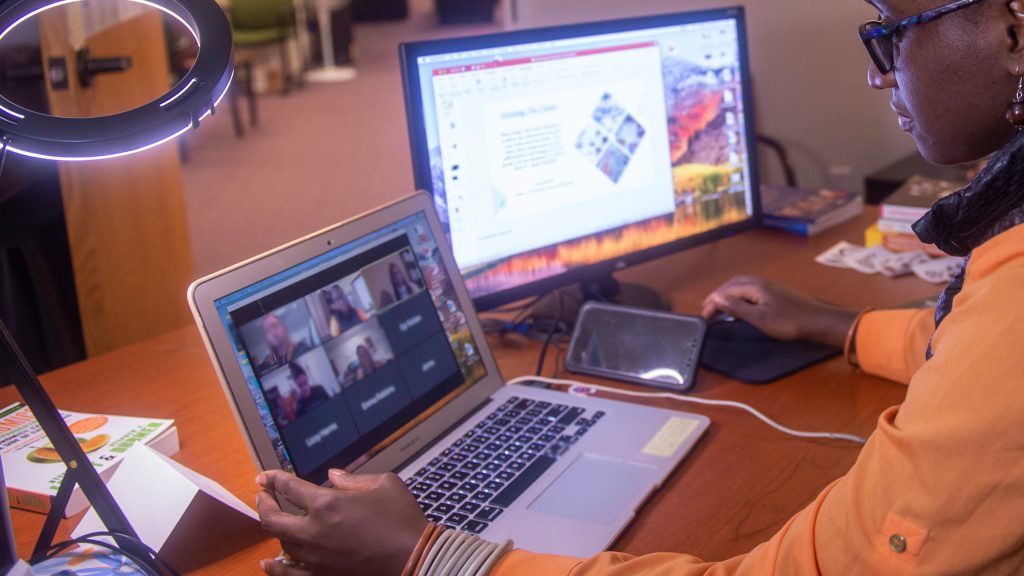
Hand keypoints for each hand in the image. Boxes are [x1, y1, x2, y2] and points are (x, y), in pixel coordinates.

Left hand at [256, 469, 427, 575]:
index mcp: (327, 503)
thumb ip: (353, 479)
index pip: (288, 487)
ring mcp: (315, 557)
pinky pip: (289, 574)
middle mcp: (314, 531)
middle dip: (263, 503)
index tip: (265, 476)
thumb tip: (333, 476)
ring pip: (281, 544)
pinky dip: (276, 568)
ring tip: (275, 521)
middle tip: (262, 495)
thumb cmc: (402, 519)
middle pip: (272, 518)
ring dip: (276, 530)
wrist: (415, 558)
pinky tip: (268, 563)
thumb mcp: (384, 484)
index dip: (273, 479)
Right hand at [701, 276, 857, 347]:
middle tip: (708, 309)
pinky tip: (742, 306)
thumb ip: (737, 308)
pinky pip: (751, 290)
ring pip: (743, 286)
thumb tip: (717, 298)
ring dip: (729, 295)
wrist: (819, 322)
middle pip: (733, 284)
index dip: (713, 301)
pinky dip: (739, 296)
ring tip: (721, 307)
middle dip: (719, 295)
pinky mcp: (777, 293)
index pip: (726, 290)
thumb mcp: (760, 318)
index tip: (704, 315)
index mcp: (755, 286)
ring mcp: (770, 286)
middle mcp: (761, 282)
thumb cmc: (789, 322)